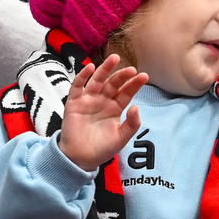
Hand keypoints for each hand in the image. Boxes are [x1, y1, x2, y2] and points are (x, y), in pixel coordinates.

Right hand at [58, 54, 148, 171]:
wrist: (80, 159)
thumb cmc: (102, 149)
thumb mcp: (121, 138)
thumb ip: (131, 124)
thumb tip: (136, 107)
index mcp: (115, 108)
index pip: (126, 93)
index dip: (134, 84)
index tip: (144, 76)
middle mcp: (102, 101)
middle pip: (113, 84)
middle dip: (122, 75)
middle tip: (131, 69)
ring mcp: (88, 100)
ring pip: (97, 80)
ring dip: (105, 69)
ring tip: (114, 59)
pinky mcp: (74, 102)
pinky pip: (78, 86)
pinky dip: (83, 76)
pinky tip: (90, 68)